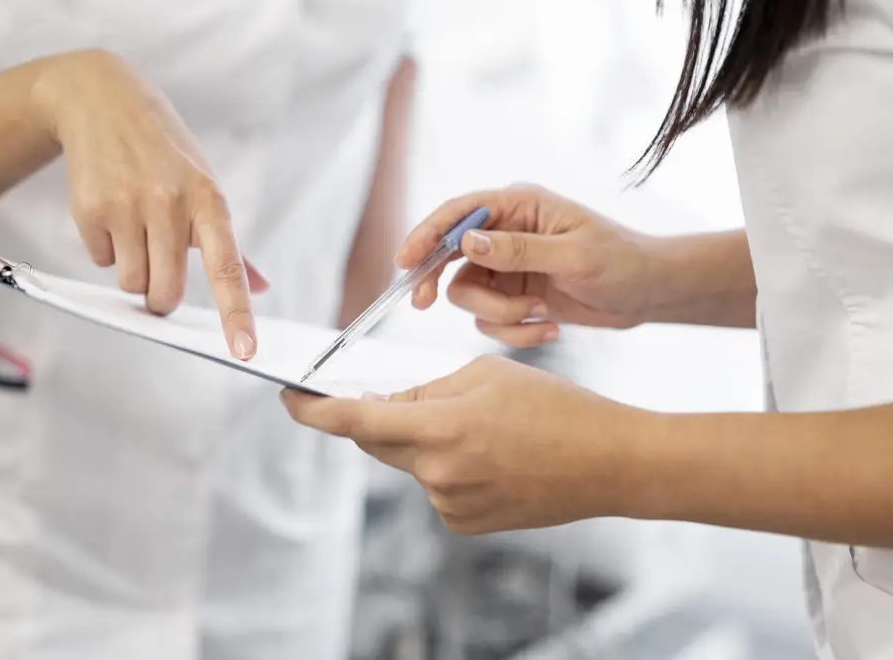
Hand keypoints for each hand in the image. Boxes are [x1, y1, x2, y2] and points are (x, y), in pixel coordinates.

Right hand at [32, 50, 266, 358]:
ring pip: (130, 283)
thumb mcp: (204, 184)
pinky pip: (99, 261)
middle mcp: (170, 204)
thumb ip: (230, 243)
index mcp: (209, 201)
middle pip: (163, 293)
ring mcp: (127, 207)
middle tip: (158, 272)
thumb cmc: (164, 152)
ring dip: (131, 270)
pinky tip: (110, 212)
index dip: (236, 313)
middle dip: (159, 296)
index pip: (227, 268)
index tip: (244, 351)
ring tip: (133, 228)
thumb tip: (260, 285)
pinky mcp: (90, 209)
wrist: (102, 102)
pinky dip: (104, 249)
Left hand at [282, 355, 651, 533]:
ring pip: (411, 463)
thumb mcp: (484, 374)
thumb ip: (425, 390)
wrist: (609, 463)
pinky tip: (490, 457)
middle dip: (379, 418)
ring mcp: (450, 504)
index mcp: (440, 427)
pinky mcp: (465, 524)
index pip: (354, 422)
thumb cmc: (553, 407)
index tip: (288, 399)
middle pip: (377, 443)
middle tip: (403, 398)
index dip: (313, 412)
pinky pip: (435, 486)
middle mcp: (437, 473)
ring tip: (483, 428)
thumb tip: (385, 406)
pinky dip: (446, 467)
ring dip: (424, 442)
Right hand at [397, 184, 657, 347]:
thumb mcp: (573, 256)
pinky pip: (490, 320)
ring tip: (538, 315)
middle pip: (448, 255)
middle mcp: (506, 232)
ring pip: (468, 295)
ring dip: (498, 314)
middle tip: (422, 304)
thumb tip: (466, 242)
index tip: (405, 261)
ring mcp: (507, 266)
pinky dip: (514, 330)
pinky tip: (549, 326)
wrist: (650, 295)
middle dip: (438, 282)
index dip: (426, 235)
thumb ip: (517, 249)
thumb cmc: (622, 263)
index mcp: (518, 206)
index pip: (457, 213)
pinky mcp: (514, 295)